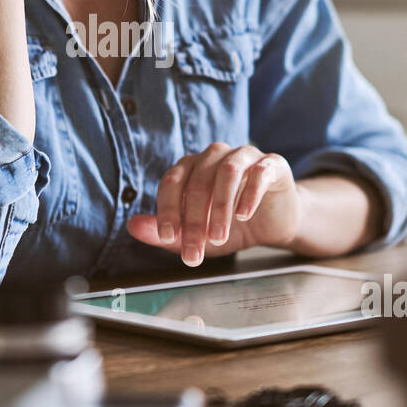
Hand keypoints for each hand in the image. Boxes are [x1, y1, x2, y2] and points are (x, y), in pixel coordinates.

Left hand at [125, 143, 300, 265]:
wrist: (274, 223)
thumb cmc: (231, 226)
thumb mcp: (197, 235)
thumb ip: (165, 233)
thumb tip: (133, 226)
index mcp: (191, 167)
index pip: (172, 182)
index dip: (168, 210)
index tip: (169, 238)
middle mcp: (215, 155)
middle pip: (198, 181)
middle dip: (195, 220)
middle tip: (196, 251)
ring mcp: (244, 155)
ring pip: (227, 171)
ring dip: (219, 206)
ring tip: (219, 236)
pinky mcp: (272, 164)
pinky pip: (259, 171)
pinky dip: (249, 193)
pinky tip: (243, 215)